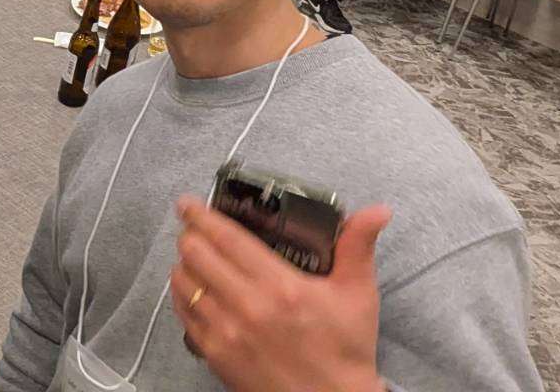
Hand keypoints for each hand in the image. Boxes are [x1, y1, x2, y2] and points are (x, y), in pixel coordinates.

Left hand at [170, 196, 390, 391]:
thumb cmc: (345, 350)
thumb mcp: (358, 294)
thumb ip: (358, 246)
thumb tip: (377, 211)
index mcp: (280, 287)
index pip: (228, 239)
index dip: (203, 216)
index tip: (189, 204)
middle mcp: (247, 307)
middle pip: (197, 256)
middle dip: (190, 235)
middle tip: (192, 226)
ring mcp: (226, 332)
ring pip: (184, 284)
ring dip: (183, 263)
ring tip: (191, 255)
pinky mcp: (215, 355)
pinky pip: (184, 315)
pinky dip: (182, 295)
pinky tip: (191, 288)